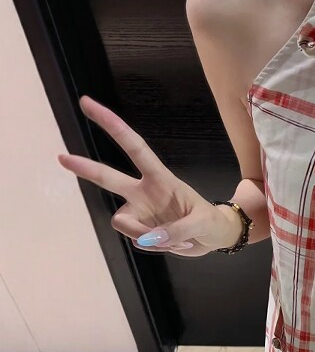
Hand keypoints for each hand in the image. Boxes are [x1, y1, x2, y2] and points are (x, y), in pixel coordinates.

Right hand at [58, 95, 238, 256]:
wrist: (215, 237)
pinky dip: (155, 247)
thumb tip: (147, 239)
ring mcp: (141, 212)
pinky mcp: (141, 232)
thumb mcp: (202, 223)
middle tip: (62, 157)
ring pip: (123, 224)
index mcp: (160, 178)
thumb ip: (176, 230)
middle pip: (109, 178)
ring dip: (146, 236)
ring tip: (176, 239)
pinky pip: (138, 242)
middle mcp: (144, 193)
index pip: (135, 148)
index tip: (88, 105)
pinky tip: (173, 243)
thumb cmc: (210, 221)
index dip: (114, 127)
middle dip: (85, 167)